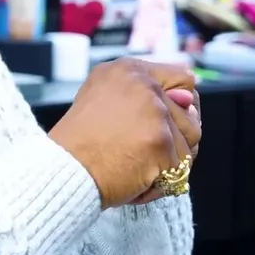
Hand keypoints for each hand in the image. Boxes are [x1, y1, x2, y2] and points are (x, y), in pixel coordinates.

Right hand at [48, 59, 197, 208]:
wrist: (62, 170)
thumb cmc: (79, 142)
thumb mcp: (102, 98)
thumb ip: (146, 95)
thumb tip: (190, 101)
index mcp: (128, 70)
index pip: (184, 80)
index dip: (179, 107)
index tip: (159, 123)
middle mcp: (144, 85)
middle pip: (192, 118)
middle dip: (174, 141)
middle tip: (139, 151)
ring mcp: (154, 115)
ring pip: (190, 145)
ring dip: (168, 164)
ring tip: (135, 166)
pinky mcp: (160, 144)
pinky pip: (180, 172)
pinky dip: (159, 185)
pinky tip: (134, 181)